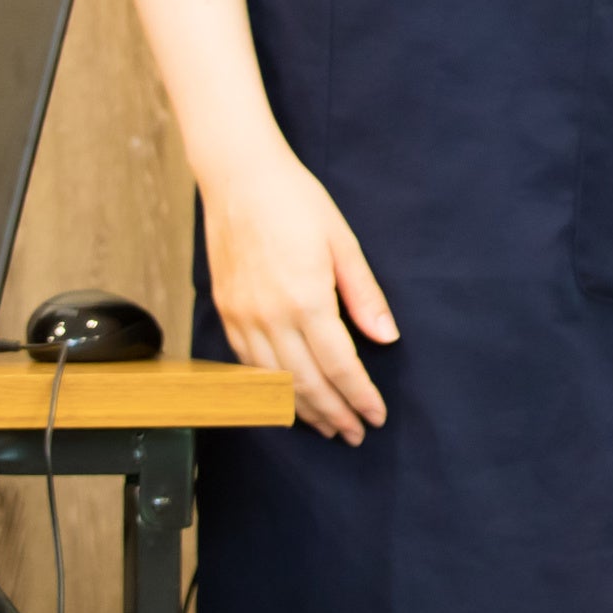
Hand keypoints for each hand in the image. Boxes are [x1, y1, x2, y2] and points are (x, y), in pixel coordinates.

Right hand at [198, 142, 397, 440]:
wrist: (239, 178)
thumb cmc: (296, 202)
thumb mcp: (343, 243)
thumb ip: (364, 295)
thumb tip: (386, 337)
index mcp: (306, 300)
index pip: (339, 366)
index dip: (359, 396)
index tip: (375, 416)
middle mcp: (270, 317)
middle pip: (305, 384)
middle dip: (334, 414)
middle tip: (355, 433)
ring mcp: (242, 318)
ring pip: (273, 383)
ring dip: (302, 410)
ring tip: (327, 425)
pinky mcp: (225, 313)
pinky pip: (247, 367)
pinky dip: (268, 391)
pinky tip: (286, 398)